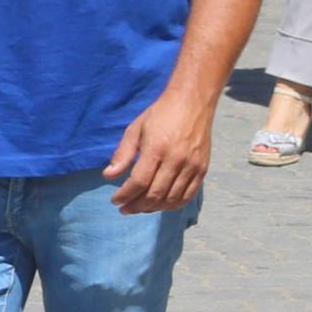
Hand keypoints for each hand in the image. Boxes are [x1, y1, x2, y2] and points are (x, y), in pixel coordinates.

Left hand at [103, 87, 211, 214]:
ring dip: (153, 208)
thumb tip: (108, 175)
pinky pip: (188, 196)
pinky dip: (173, 205)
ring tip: (139, 208)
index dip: (125, 195)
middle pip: (155, 194)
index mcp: (156, 148)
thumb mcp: (135, 129)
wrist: (192, 102)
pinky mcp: (202, 170)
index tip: (115, 200)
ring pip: (171, 199)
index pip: (138, 182)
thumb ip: (123, 154)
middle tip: (124, 208)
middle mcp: (176, 160)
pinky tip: (160, 205)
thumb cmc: (160, 114)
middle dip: (136, 206)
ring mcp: (192, 167)